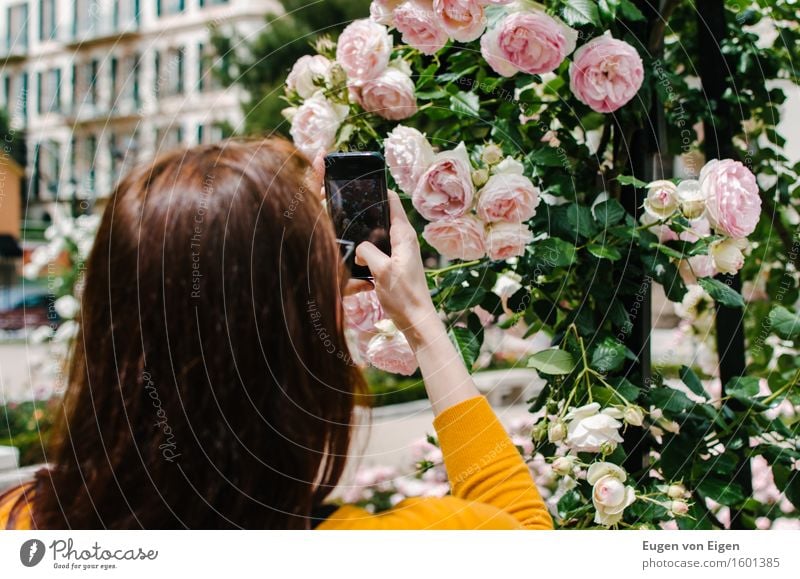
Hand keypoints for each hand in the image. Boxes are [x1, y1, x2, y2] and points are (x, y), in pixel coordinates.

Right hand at [355, 190, 439, 344]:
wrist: (417, 319)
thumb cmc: (403, 295)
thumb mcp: (381, 270)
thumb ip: (367, 252)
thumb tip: (359, 249)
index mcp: (404, 235)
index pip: (392, 202)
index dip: (378, 191)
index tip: (362, 183)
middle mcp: (404, 240)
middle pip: (383, 217)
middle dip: (367, 214)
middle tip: (346, 209)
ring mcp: (401, 253)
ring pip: (379, 236)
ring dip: (366, 235)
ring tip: (347, 231)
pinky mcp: (396, 265)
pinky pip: (379, 250)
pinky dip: (368, 250)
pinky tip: (355, 257)